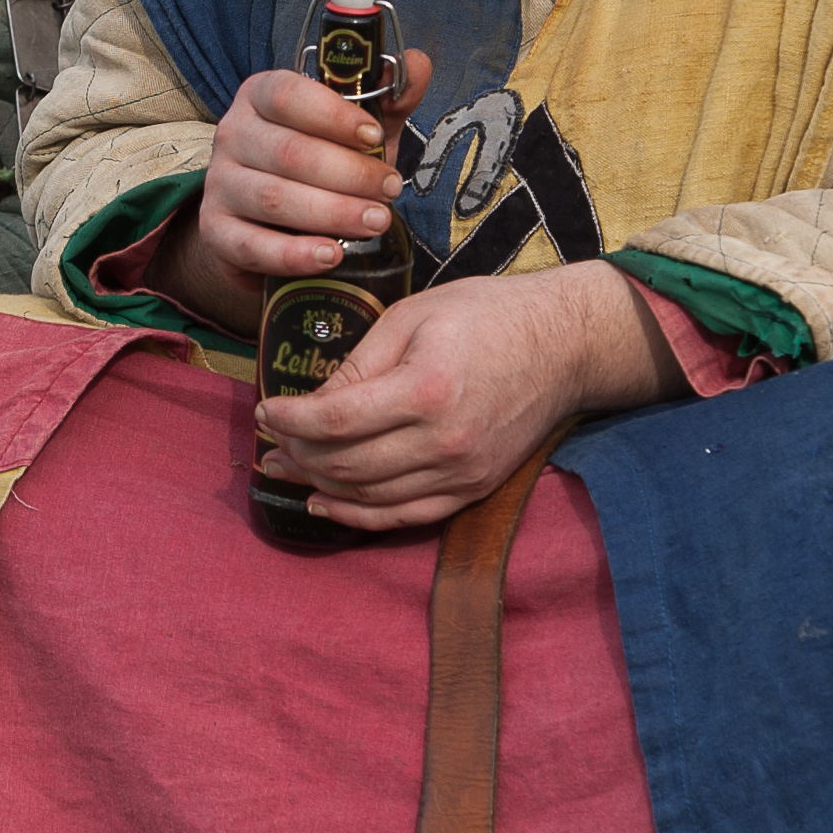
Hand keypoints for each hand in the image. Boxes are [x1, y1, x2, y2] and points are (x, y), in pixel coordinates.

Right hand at [151, 48, 434, 330]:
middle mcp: (233, 134)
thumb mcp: (356, 126)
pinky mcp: (217, 233)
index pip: (286, 94)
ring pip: (274, 199)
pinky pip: (252, 245)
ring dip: (332, 213)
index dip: (333, 115)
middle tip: (390, 190)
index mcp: (260, 96)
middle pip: (288, 152)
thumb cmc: (321, 161)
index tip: (375, 135)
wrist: (270, 220)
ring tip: (376, 222)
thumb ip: (388, 97)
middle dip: (348, 173)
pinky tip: (332, 255)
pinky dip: (295, 254)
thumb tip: (417, 64)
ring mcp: (220, 185)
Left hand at [253, 261, 672, 532]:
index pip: (335, 421)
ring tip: (285, 468)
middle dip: (296, 454)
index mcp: (426, 388)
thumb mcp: (414, 316)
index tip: (265, 410)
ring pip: (369, 496)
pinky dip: (359, 515)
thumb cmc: (489, 316)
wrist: (567, 345)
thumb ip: (360, 363)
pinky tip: (325, 503)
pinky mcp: (474, 488)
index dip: (289, 421)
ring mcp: (462, 472)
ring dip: (318, 485)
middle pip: (346, 464)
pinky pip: (405, 516)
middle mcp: (444, 441)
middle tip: (268, 441)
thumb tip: (312, 403)